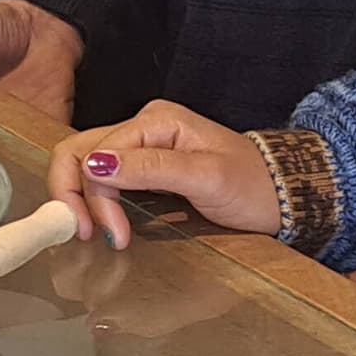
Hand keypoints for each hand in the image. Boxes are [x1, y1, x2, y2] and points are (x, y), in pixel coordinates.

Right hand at [52, 100, 287, 246]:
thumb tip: (96, 165)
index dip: (92, 195)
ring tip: (100, 233)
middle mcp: (144, 126)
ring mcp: (143, 145)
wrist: (280, 195)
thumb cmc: (251, 186)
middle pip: (80, 152)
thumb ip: (152, 169)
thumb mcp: (206, 178)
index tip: (110, 234)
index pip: (95, 152)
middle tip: (86, 235)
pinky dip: (95, 199)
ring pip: (87, 165)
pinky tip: (106, 223)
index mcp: (155, 120)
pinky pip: (105, 177)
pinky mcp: (145, 166)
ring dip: (83, 200)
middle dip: (74, 195)